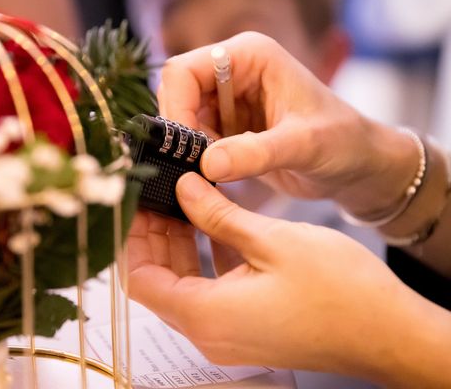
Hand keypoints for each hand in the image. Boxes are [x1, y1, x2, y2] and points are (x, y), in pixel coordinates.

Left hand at [128, 173, 450, 384]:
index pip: (139, 278)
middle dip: (154, 235)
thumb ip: (218, 214)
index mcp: (205, 315)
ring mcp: (228, 333)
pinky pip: (210, 290)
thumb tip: (184, 187)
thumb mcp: (271, 241)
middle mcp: (209, 332)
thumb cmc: (339, 291)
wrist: (390, 334)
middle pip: (159, 280)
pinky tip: (214, 221)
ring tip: (182, 198)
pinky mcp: (247, 326)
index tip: (135, 201)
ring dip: (180, 243)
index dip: (131, 238)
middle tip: (159, 191)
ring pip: (184, 282)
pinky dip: (206, 257)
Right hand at [157, 32, 417, 215]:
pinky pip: (193, 138)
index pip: (184, 71)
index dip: (176, 108)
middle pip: (176, 93)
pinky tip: (215, 176)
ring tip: (211, 174)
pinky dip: (195, 159)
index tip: (185, 149)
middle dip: (179, 131)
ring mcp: (227, 98)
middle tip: (195, 167)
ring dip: (187, 148)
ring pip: (180, 118)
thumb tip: (206, 165)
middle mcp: (232, 70)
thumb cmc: (344, 143)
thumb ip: (255, 153)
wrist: (359, 165)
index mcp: (249, 55)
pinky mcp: (226, 125)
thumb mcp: (304, 145)